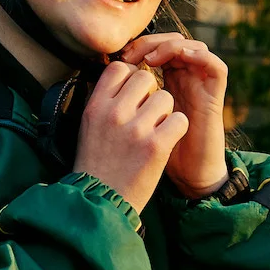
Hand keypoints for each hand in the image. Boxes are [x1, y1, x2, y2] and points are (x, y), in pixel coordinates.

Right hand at [73, 61, 188, 212]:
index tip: (133, 93)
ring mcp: (136, 129)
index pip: (119, 68)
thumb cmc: (97, 163)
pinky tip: (167, 140)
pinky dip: (177, 129)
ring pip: (165, 97)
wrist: (102, 201)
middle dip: (150, 93)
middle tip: (147, 113)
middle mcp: (114, 113)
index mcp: (96, 106)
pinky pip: (179, 119)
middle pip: (145, 78)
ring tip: (156, 130)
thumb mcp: (89, 126)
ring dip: (165, 112)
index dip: (131, 77)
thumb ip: (104, 100)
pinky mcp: (156, 145)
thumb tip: (123, 75)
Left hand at [117, 34, 228, 198]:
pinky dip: (199, 56)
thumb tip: (100, 79)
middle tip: (131, 54)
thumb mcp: (133, 122)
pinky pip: (216, 67)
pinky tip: (179, 58)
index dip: (138, 45)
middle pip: (172, 41)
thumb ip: (124, 99)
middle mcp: (185, 79)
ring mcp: (201, 86)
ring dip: (170, 46)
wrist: (186, 177)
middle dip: (151, 43)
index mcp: (166, 80)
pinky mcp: (215, 97)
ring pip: (194, 46)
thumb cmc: (155, 152)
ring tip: (150, 58)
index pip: (155, 47)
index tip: (120, 57)